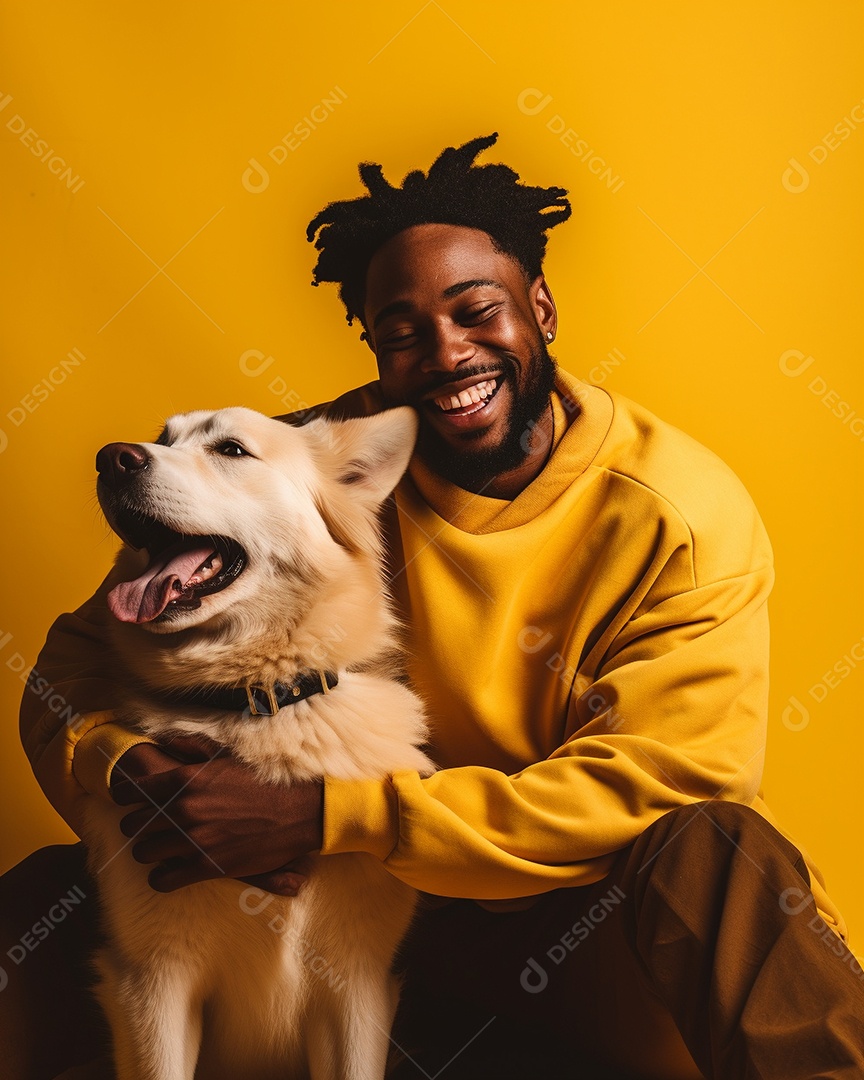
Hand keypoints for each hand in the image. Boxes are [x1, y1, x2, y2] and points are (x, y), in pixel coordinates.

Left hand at [109, 735, 323, 893]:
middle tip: (148, 823)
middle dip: (137, 824)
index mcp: (184, 780)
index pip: (132, 791)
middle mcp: (183, 811)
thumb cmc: (263, 781)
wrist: (298, 812)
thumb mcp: (226, 756)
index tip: (128, 799)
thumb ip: (191, 748)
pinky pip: (163, 879)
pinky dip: (162, 876)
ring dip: (149, 849)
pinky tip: (170, 869)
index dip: (125, 795)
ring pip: (144, 853)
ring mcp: (193, 841)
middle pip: (133, 825)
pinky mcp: (206, 867)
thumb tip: (164, 741)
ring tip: (160, 846)